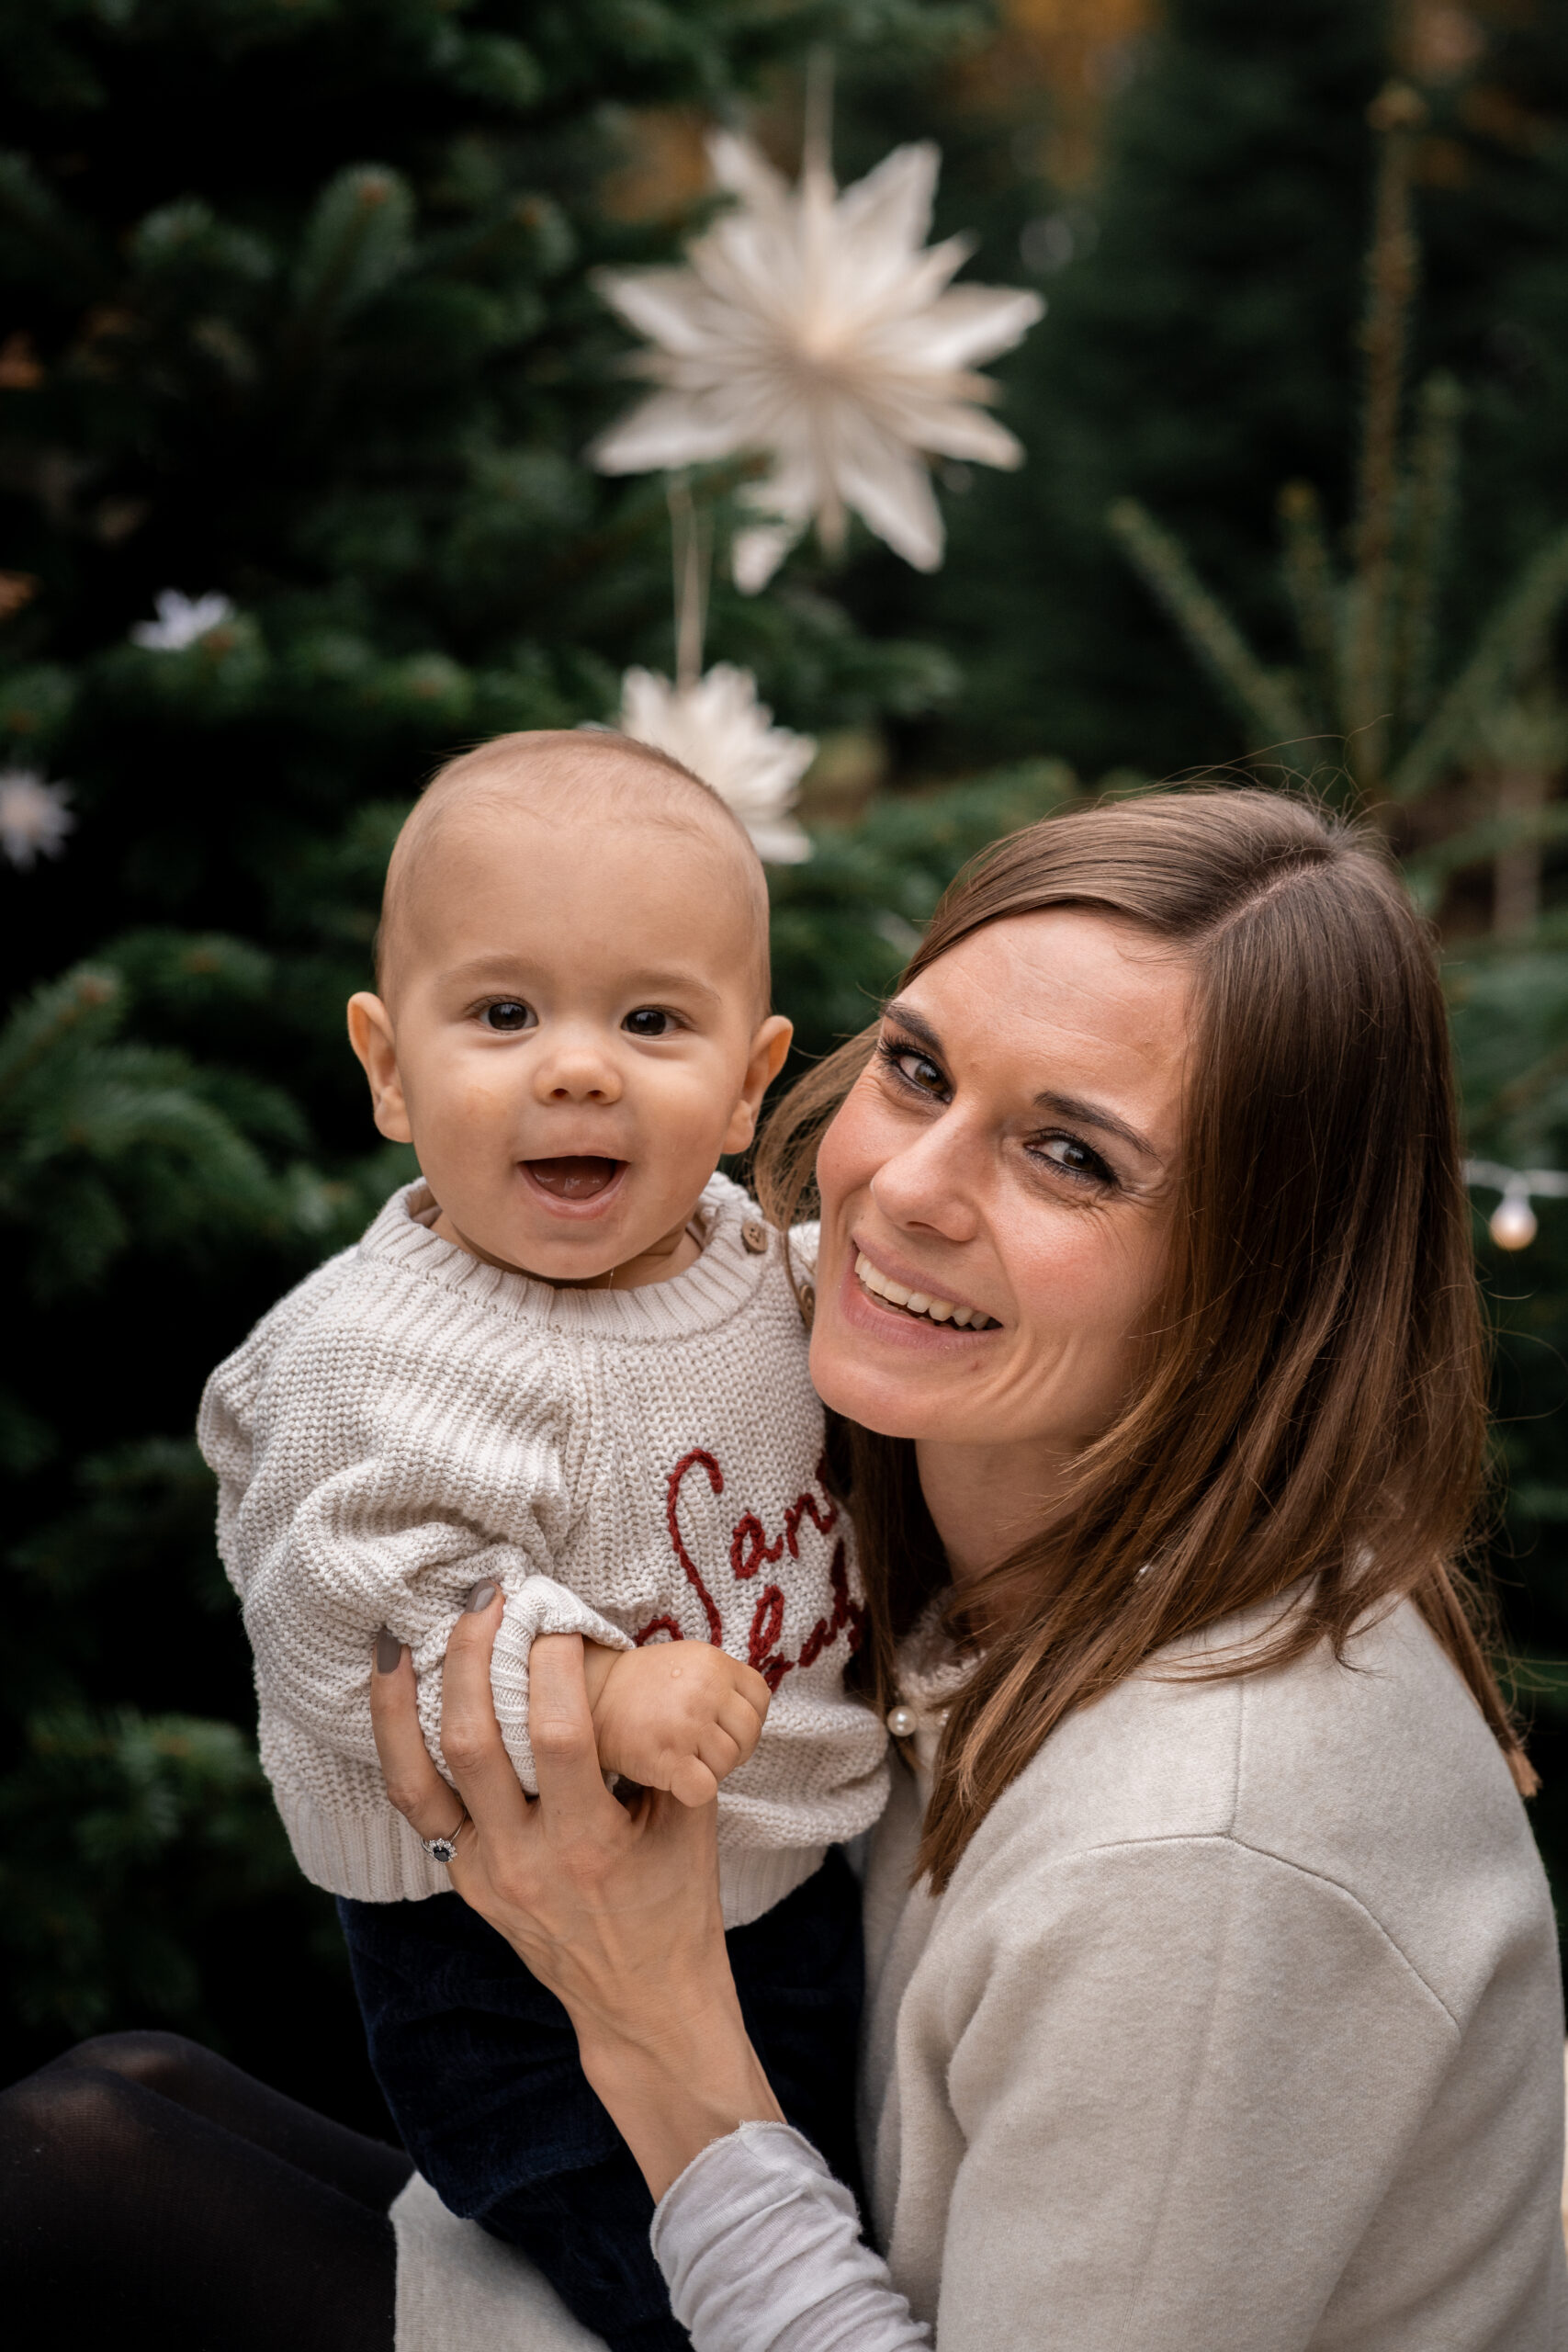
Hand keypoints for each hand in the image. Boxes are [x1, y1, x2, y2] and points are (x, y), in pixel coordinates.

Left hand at [369, 1602, 782, 2198]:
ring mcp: (484, 1874)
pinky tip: (392, 1696)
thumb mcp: (687, 1825)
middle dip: (472, 1657)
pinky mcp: (464, 1879)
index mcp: (590, 1844)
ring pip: (420, 1777)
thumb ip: (667, 1750)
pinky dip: (400, 1746)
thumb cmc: (677, 1907)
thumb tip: (654, 1662)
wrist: (642, 2006)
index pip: (559, 1735)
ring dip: (404, 1699)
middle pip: (475, 1741)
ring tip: (398, 1634)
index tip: (558, 1621)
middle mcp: (524, 1860)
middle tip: (484, 1596)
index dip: (554, 1665)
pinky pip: (420, 1806)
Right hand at [585, 1641, 769, 1805]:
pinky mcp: (666, 1756)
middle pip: (748, 1734)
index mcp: (714, 1663)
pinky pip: (704, 1788)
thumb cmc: (641, 1687)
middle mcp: (705, 1689)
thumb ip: (721, 1682)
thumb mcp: (687, 1664)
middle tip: (701, 1751)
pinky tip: (672, 1780)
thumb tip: (752, 1718)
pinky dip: (692, 1791)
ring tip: (680, 1758)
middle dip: (731, 1749)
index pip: (760, 1698)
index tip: (720, 1727)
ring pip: (727, 1764)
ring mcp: (686, 1723)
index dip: (745, 1718)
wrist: (586, 1695)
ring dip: (708, 1769)